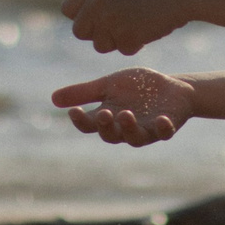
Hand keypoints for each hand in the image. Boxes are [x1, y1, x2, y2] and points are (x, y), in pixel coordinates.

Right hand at [50, 68, 194, 147]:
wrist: (172, 88)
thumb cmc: (138, 88)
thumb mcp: (109, 85)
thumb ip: (85, 92)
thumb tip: (53, 99)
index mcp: (109, 118)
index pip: (90, 125)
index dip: (81, 120)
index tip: (74, 111)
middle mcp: (125, 129)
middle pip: (110, 135)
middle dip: (105, 126)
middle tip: (104, 114)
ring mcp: (146, 130)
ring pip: (134, 138)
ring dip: (129, 128)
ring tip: (126, 114)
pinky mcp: (166, 128)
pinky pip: (164, 133)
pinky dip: (162, 128)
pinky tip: (161, 119)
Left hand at [61, 0, 190, 54]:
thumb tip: (68, 5)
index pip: (68, 9)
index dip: (80, 18)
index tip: (95, 20)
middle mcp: (98, 2)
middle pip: (80, 32)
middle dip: (96, 34)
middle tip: (117, 26)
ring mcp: (112, 19)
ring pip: (100, 45)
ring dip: (117, 41)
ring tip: (136, 24)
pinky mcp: (127, 36)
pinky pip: (123, 50)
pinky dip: (136, 44)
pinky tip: (148, 28)